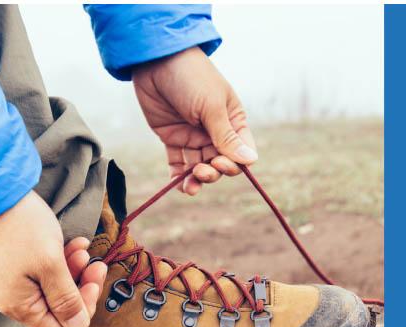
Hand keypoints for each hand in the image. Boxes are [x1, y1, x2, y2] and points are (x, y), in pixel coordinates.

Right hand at [0, 191, 107, 326]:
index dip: (80, 311)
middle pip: (55, 306)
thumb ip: (66, 299)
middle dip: (80, 285)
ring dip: (72, 269)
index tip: (94, 285)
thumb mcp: (50, 265)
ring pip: (50, 286)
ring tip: (82, 249)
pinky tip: (73, 243)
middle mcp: (8, 298)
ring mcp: (5, 281)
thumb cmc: (21, 227)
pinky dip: (58, 259)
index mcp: (17, 305)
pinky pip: (38, 271)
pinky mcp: (7, 264)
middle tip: (95, 264)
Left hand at [132, 46, 257, 195]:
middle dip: (214, 172)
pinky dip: (179, 176)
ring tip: (190, 187)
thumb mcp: (211, 107)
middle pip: (221, 163)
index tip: (221, 162)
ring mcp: (193, 135)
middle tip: (202, 170)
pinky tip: (179, 185)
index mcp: (233, 121)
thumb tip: (250, 161)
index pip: (242, 152)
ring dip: (197, 179)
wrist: (155, 60)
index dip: (235, 163)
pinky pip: (178, 162)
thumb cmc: (191, 78)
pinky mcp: (173, 137)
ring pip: (200, 166)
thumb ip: (226, 136)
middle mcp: (215, 131)